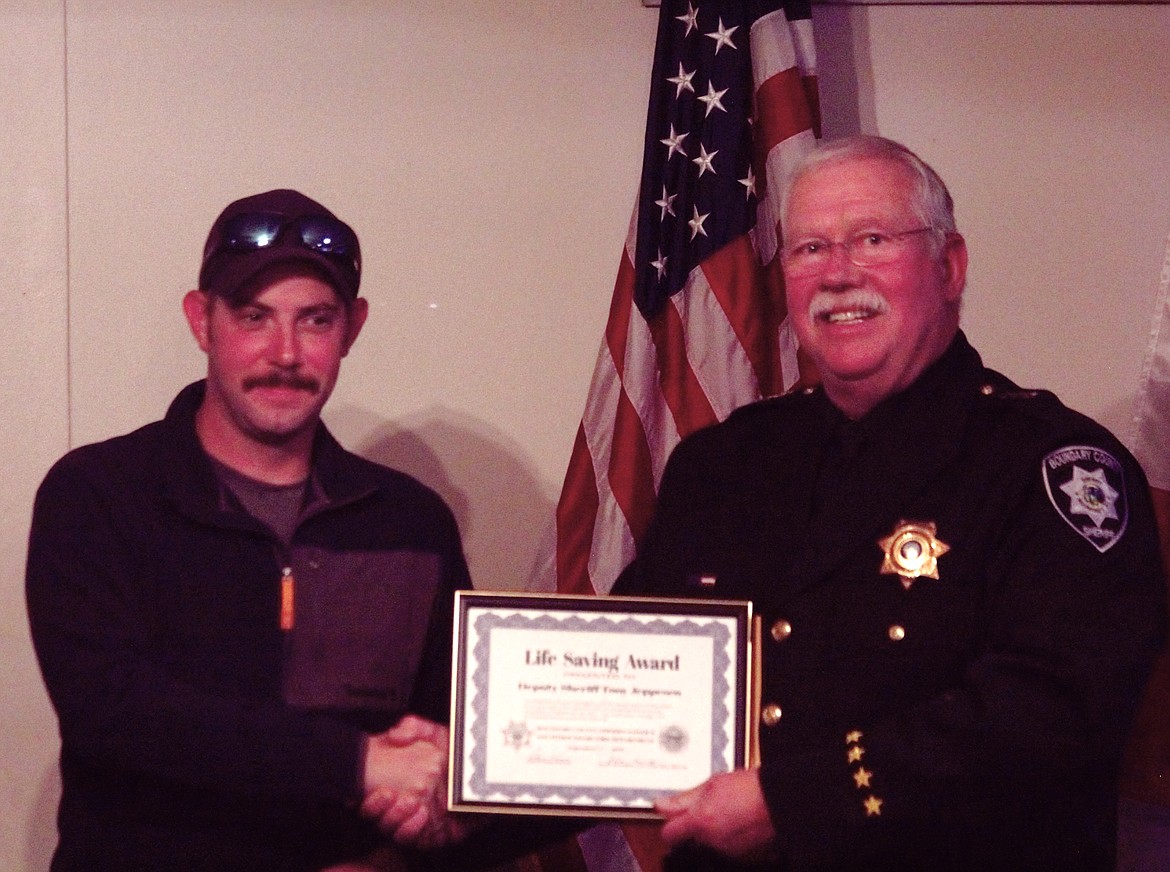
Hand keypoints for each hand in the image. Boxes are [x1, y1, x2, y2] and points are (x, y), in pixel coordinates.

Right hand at [360, 716, 467, 848]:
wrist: (481, 770)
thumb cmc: (453, 752)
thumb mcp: (432, 733)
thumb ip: (413, 727)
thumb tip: (396, 735)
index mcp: (397, 784)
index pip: (372, 799)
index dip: (369, 799)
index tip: (373, 789)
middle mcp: (404, 805)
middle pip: (380, 818)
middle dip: (379, 809)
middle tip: (389, 793)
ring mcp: (418, 821)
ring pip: (394, 831)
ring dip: (396, 818)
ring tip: (409, 801)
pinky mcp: (435, 835)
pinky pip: (418, 840)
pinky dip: (415, 829)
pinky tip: (422, 814)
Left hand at [656, 769, 777, 861]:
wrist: (778, 798)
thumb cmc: (749, 787)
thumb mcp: (711, 784)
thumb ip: (682, 799)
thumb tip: (661, 805)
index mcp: (700, 820)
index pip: (668, 834)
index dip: (670, 823)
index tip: (673, 815)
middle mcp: (711, 839)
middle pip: (688, 837)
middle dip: (693, 823)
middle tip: (705, 804)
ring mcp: (725, 849)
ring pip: (706, 841)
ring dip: (710, 828)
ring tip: (726, 808)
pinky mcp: (739, 854)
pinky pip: (723, 845)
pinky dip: (725, 834)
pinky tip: (736, 818)